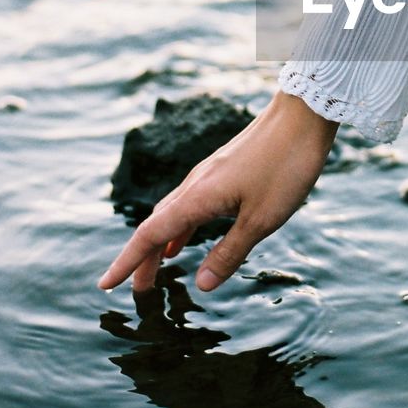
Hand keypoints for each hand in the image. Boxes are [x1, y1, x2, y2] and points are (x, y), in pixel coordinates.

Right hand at [97, 91, 338, 294]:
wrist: (302, 116)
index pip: (151, 235)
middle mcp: (195, 184)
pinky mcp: (222, 170)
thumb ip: (230, 253)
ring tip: (159, 268)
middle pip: (157, 226)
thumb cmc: (286, 166)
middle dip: (143, 259)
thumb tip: (201, 284)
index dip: (128, 262)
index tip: (106, 285)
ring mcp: (208, 175)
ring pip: (173, 213)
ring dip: (162, 243)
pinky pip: (189, 203)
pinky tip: (187, 239)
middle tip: (138, 291)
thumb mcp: (262, 219)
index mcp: (198, 197)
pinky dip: (181, 226)